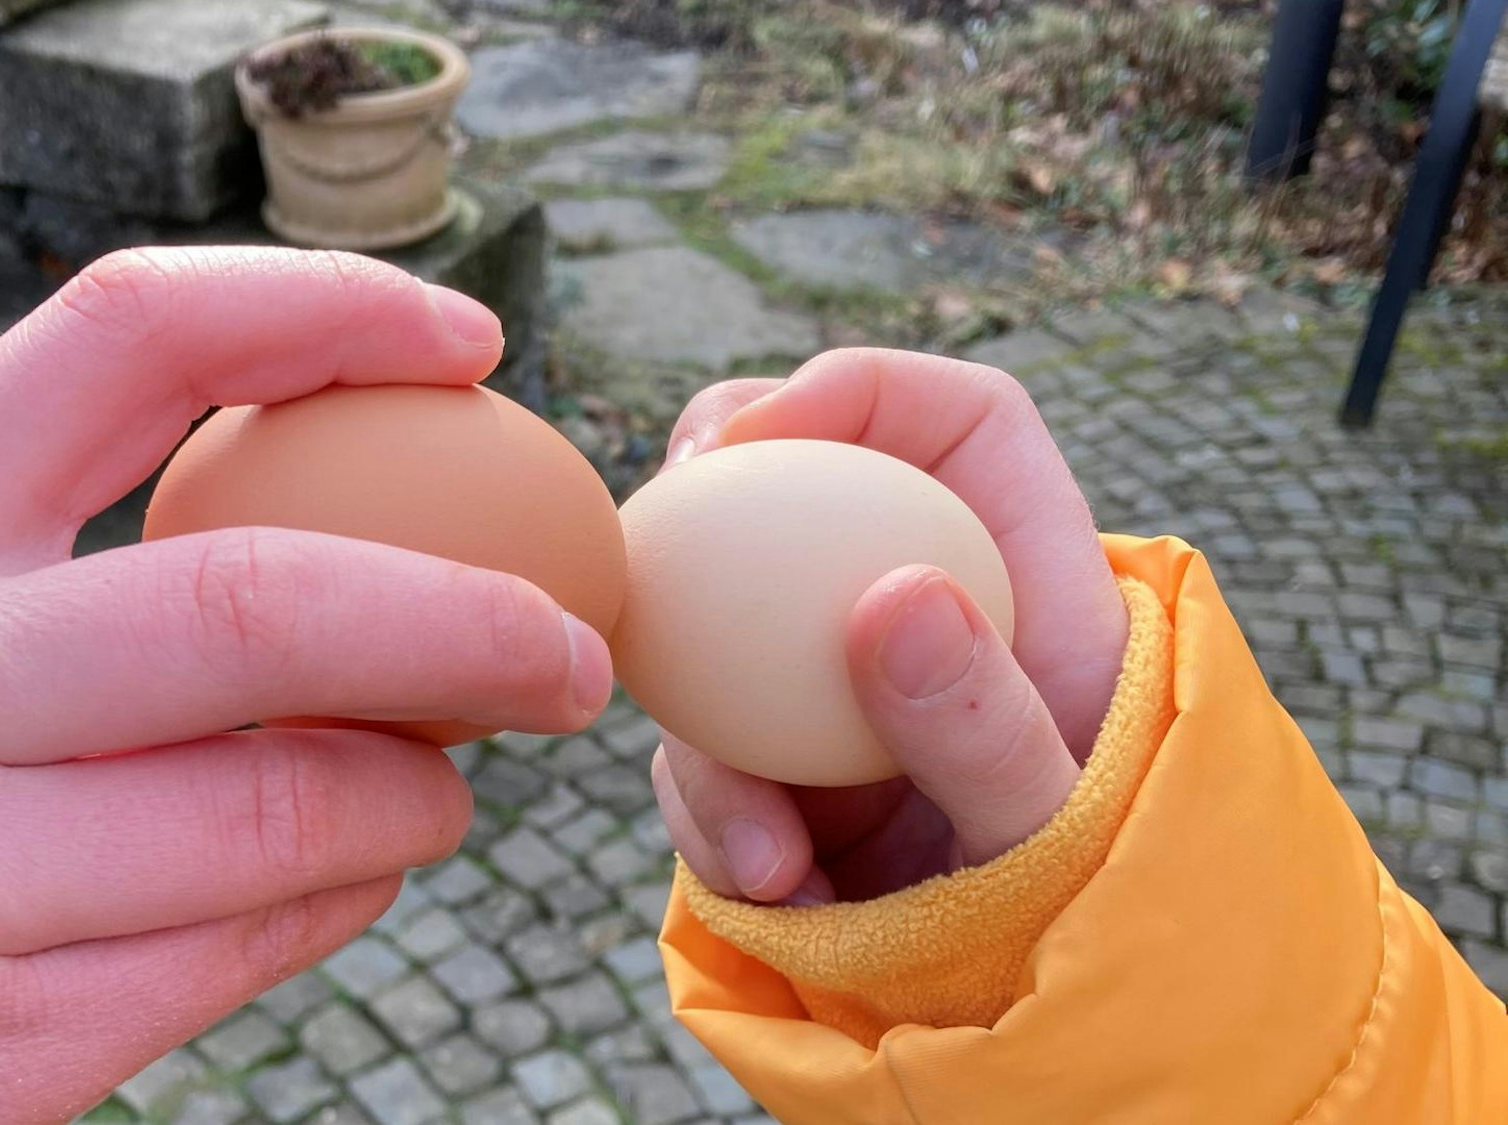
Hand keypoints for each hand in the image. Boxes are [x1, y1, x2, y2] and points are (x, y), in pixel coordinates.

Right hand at [0, 249, 612, 1122]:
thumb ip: (111, 571)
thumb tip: (406, 548)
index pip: (121, 344)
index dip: (320, 310)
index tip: (470, 340)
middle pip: (252, 603)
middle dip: (468, 621)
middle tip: (571, 652)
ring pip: (285, 806)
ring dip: (416, 796)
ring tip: (426, 792)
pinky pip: (255, 948)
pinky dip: (344, 900)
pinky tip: (338, 881)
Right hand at [649, 351, 1126, 904]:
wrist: (1043, 1028)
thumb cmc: (1097, 913)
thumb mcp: (1064, 831)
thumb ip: (989, 726)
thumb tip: (893, 600)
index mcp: (1027, 578)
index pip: (959, 421)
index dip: (860, 391)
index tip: (762, 435)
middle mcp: (918, 606)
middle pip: (806, 477)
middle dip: (717, 485)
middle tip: (662, 529)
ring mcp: (833, 686)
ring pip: (720, 625)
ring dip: (709, 727)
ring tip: (770, 855)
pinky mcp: (775, 766)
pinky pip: (701, 749)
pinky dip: (712, 811)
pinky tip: (769, 884)